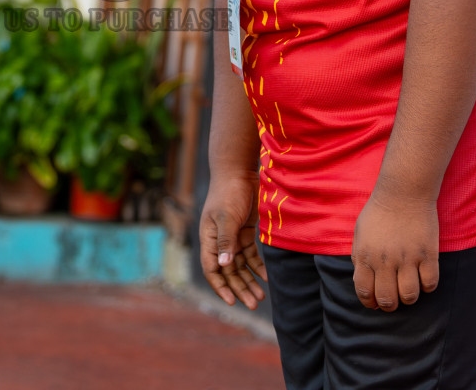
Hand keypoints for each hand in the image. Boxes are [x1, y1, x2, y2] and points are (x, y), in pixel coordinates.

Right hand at [199, 173, 267, 307]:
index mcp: (209, 238)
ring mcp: (232, 237)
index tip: (232, 302)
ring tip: (261, 297)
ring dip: (249, 280)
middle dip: (240, 288)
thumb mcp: (227, 216)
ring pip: (240, 265)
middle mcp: (219, 241)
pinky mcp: (244, 231)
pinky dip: (257, 266)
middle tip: (254, 304)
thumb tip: (223, 265)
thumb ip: (225, 240)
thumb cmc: (229, 192)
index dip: (221, 287)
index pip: (212, 269)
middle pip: (228, 271)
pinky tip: (267, 277)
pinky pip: (250, 254)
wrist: (239, 171)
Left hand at [351, 188, 439, 310]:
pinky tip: (423, 277)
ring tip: (409, 288)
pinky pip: (430, 284)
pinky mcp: (428, 254)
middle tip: (394, 300)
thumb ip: (360, 259)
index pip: (365, 292)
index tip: (376, 303)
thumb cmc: (379, 213)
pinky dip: (427, 286)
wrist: (403, 193)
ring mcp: (407, 258)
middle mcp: (385, 261)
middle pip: (388, 300)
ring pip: (410, 296)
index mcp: (365, 256)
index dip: (370, 303)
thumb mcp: (360, 235)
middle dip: (390, 305)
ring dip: (409, 297)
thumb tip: (365, 285)